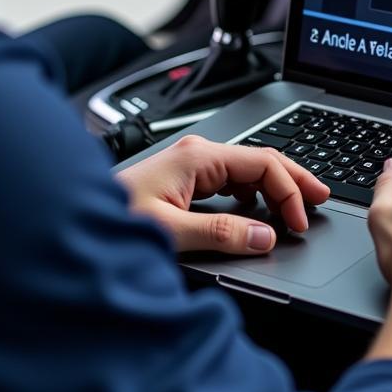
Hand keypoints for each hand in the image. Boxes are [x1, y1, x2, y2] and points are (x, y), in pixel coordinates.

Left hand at [116, 134, 329, 255]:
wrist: (70, 218)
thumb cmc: (108, 219)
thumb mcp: (168, 232)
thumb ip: (220, 234)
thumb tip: (265, 236)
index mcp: (199, 158)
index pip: (262, 163)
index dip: (289, 191)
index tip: (300, 221)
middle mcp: (198, 155)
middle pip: (261, 160)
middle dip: (293, 179)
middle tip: (321, 200)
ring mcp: (192, 165)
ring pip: (248, 170)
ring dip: (276, 187)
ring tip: (298, 206)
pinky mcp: (186, 179)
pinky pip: (232, 181)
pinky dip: (255, 194)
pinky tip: (260, 210)